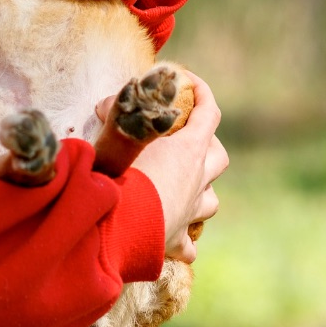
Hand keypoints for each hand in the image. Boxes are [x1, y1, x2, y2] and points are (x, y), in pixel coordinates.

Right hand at [108, 74, 226, 262]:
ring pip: (211, 200)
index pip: (209, 113)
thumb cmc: (117, 176)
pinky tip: (173, 236)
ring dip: (202, 191)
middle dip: (207, 145)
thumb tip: (106, 104)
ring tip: (183, 187)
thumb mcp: (113, 136)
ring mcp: (190, 212)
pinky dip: (184, 240)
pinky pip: (189, 244)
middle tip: (185, 139)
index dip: (203, 93)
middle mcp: (197, 180)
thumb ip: (114, 115)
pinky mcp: (175, 240)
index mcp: (187, 150)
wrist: (116, 227)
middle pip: (219, 157)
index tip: (190, 82)